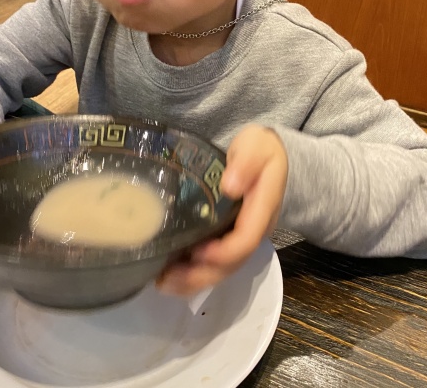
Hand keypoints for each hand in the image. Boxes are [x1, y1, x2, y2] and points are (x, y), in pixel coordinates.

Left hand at [157, 124, 287, 295]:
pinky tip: (168, 273)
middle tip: (167, 278)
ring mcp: (241, 236)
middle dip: (202, 275)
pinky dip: (192, 272)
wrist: (264, 153)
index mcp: (263, 209)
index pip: (247, 240)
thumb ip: (247, 162)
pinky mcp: (229, 236)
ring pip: (222, 268)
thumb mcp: (256, 145)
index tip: (197, 252)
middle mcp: (254, 230)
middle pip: (232, 263)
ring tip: (162, 281)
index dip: (223, 252)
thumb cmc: (258, 147)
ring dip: (193, 280)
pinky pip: (215, 262)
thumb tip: (230, 187)